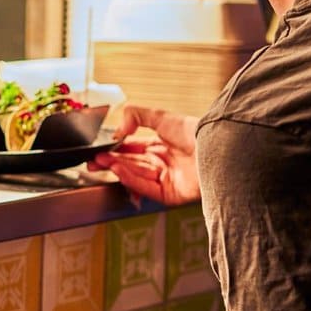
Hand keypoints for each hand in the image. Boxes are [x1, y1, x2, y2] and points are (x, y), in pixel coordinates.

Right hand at [87, 104, 201, 205]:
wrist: (216, 146)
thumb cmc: (195, 131)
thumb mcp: (160, 115)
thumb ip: (135, 116)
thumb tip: (118, 130)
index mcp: (162, 146)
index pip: (133, 150)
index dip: (116, 149)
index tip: (101, 149)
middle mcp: (164, 163)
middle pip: (131, 164)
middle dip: (111, 162)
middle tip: (94, 161)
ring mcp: (167, 179)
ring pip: (136, 175)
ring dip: (118, 169)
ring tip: (102, 162)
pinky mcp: (171, 195)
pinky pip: (147, 187)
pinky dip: (131, 179)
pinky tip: (118, 171)